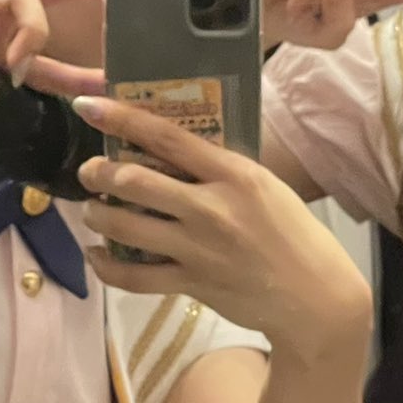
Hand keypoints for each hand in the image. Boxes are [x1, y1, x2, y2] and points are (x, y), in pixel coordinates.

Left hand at [76, 96, 372, 361]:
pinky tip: (99, 255)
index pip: (168, 138)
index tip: (89, 106)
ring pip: (125, 228)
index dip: (122, 118)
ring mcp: (198, 250)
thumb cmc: (292, 234)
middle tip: (89, 172)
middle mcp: (211, 209)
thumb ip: (221, 170)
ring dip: (97, 216)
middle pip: (134, 182)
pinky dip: (106, 266)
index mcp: (234, 175)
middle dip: (99, 173)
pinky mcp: (191, 284)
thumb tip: (172, 150)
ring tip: (93, 212)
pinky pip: (133, 278)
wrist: (313, 296)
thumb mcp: (264, 187)